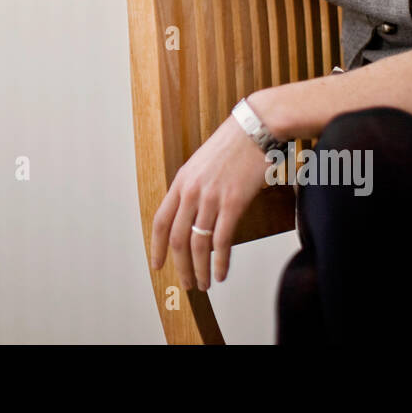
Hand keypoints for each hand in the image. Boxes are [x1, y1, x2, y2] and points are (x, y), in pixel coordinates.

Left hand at [150, 105, 272, 290]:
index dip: (156, 247)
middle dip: (180, 266)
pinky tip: (222, 272)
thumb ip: (192, 188)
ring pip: (198, 244)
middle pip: (178, 239)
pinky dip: (221, 261)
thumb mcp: (201, 164)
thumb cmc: (232, 145)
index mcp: (181, 182)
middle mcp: (191, 191)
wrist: (254, 128)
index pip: (160, 221)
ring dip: (200, 269)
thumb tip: (191, 216)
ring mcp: (211, 197)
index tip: (158, 265)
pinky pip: (222, 240)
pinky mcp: (233, 202)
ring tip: (205, 284)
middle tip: (186, 284)